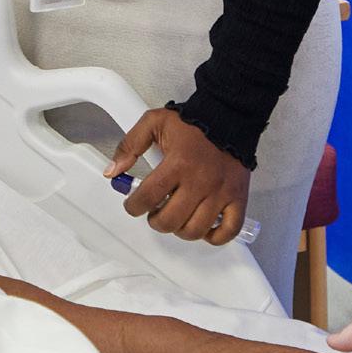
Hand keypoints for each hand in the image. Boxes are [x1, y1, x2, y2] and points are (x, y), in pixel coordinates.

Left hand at [106, 109, 248, 244]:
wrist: (229, 115)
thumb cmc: (193, 122)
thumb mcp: (154, 123)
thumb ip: (130, 145)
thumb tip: (113, 171)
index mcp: (177, 163)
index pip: (147, 198)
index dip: (134, 207)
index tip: (133, 205)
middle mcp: (200, 181)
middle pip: (170, 220)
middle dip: (155, 221)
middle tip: (155, 212)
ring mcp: (220, 192)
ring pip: (195, 230)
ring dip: (180, 229)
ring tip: (177, 218)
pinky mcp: (238, 197)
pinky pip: (228, 230)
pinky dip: (215, 237)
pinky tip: (204, 228)